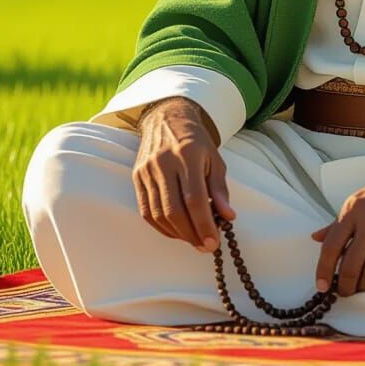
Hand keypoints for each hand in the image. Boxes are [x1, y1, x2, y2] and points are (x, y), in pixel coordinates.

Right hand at [132, 96, 235, 251]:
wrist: (167, 120)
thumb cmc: (196, 142)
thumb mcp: (215, 159)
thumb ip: (220, 189)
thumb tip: (227, 217)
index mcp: (187, 155)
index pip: (195, 199)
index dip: (204, 224)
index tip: (214, 242)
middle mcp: (164, 162)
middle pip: (174, 210)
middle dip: (191, 234)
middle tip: (205, 246)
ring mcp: (147, 170)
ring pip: (158, 213)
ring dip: (177, 233)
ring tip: (193, 239)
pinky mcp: (136, 177)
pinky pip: (146, 211)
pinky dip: (161, 226)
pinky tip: (176, 231)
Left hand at [310, 140, 364, 296]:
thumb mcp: (359, 199)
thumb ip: (338, 222)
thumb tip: (316, 238)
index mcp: (354, 209)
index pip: (331, 246)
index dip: (324, 270)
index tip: (322, 287)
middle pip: (351, 266)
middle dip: (345, 286)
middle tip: (345, 292)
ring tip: (364, 284)